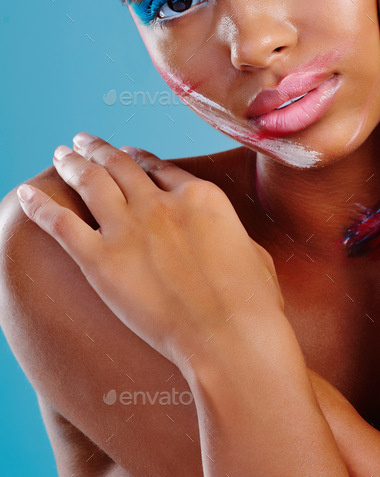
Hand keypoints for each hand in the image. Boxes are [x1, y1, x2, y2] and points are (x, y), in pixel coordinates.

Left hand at [16, 135, 283, 367]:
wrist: (231, 335)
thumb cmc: (254, 303)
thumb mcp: (254, 253)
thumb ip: (232, 236)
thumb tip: (229, 240)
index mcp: (199, 196)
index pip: (159, 167)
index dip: (137, 157)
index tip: (125, 153)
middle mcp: (160, 203)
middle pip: (120, 165)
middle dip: (98, 150)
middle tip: (83, 141)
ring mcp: (129, 229)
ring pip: (90, 182)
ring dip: (71, 163)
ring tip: (61, 153)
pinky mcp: (101, 261)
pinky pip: (61, 224)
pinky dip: (41, 205)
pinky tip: (27, 193)